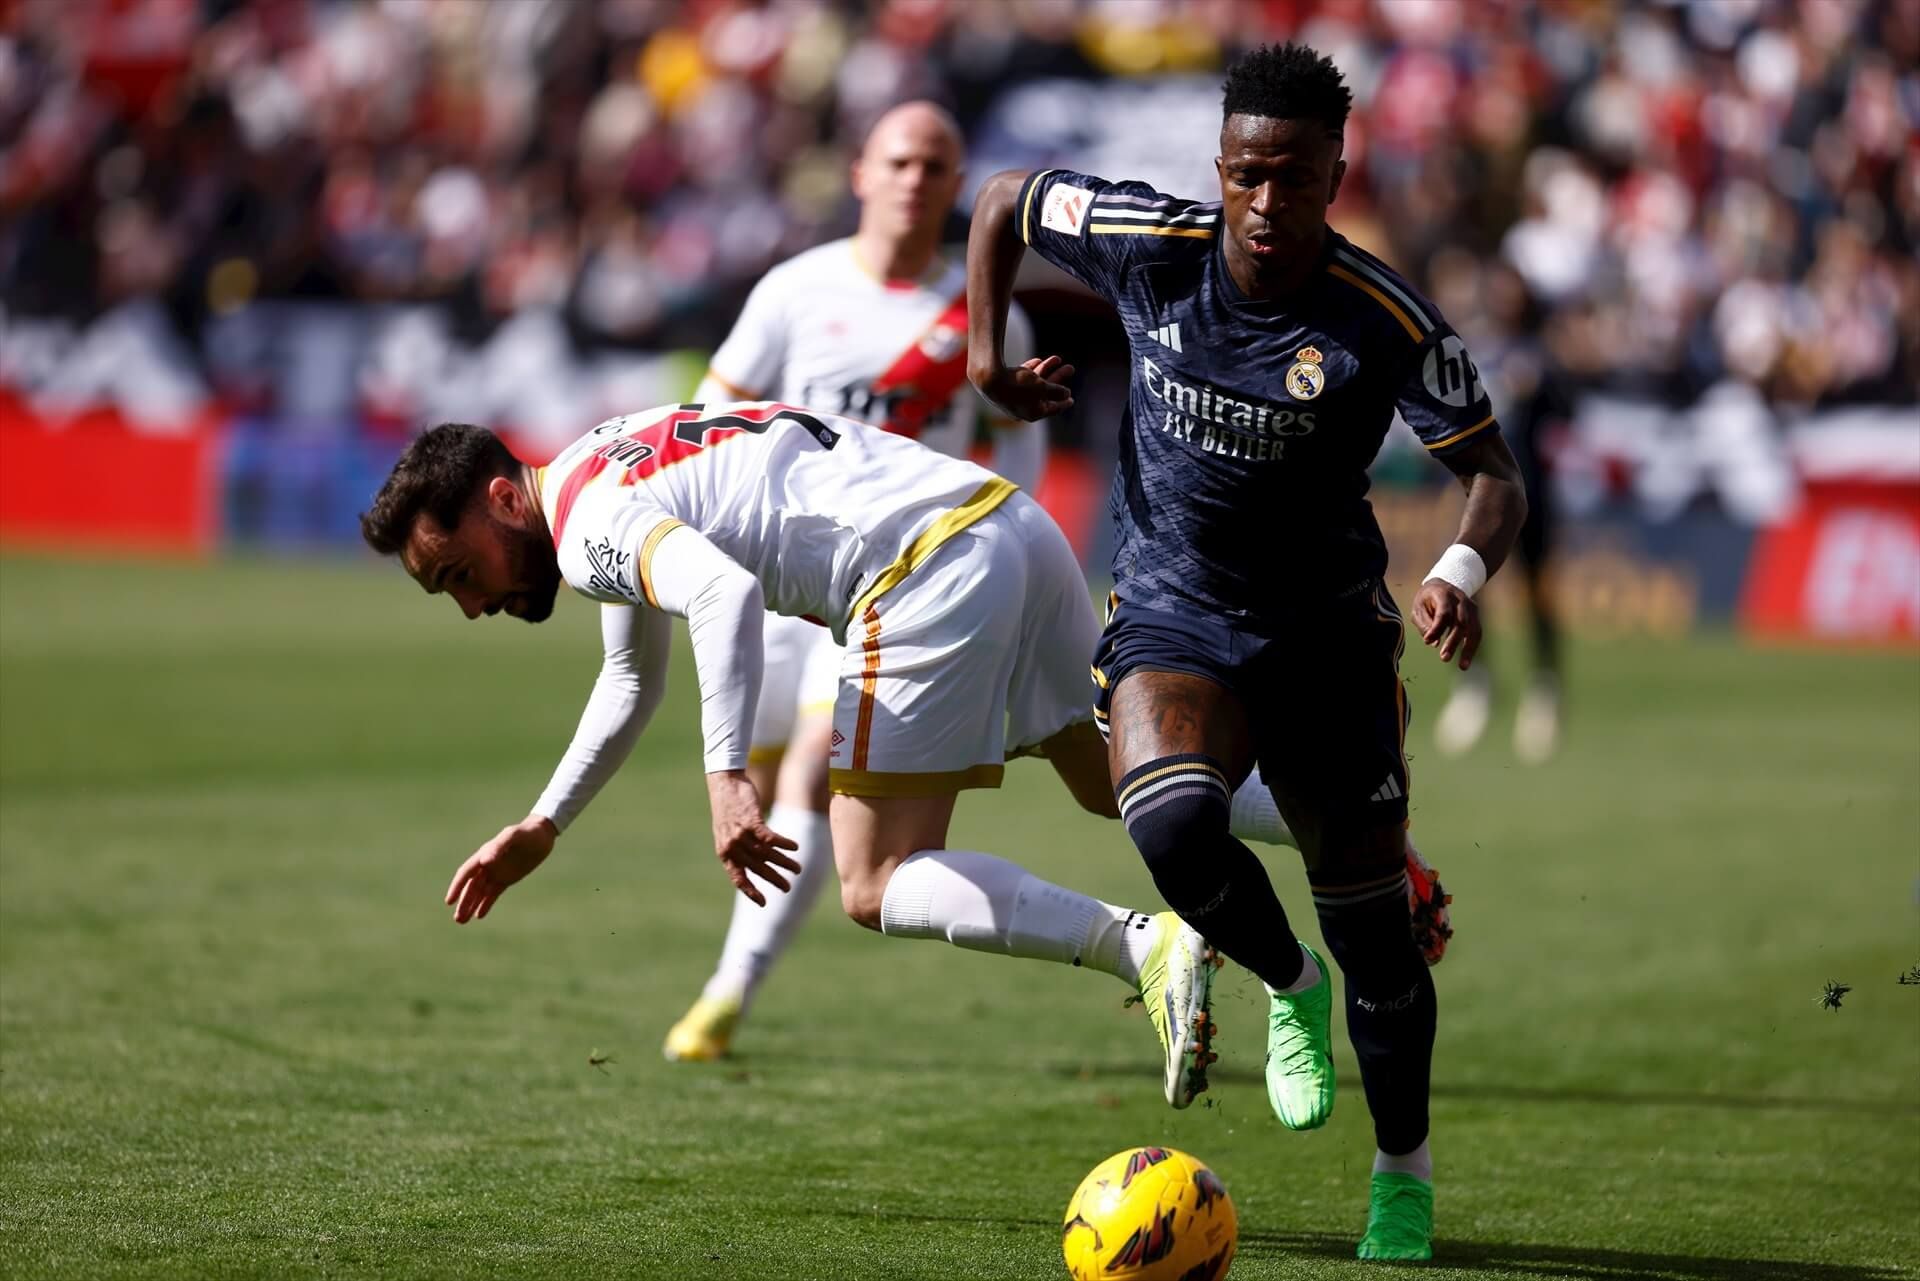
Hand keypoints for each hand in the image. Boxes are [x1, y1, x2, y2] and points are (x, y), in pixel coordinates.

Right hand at [444, 815, 556, 922]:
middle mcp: (487, 865)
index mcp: (485, 854)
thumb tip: (484, 861)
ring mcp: (497, 872)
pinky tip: (479, 916)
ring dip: (470, 905)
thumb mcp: (513, 836)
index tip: (449, 901)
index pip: (466, 873)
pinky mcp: (507, 879)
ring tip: (462, 921)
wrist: (542, 835)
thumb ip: (498, 847)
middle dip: (463, 902)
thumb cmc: (526, 833)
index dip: (457, 886)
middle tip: (458, 919)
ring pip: (480, 892)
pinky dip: (485, 904)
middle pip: (471, 887)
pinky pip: (493, 894)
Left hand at [706, 771, 800, 905]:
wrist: (723, 784)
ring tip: (797, 868)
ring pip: (766, 854)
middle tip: (788, 888)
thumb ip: (739, 849)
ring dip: (784, 862)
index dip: (751, 891)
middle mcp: (732, 846)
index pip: (738, 878)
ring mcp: (740, 834)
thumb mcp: (727, 833)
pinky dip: (783, 844)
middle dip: (774, 879)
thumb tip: (757, 864)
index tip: (764, 903)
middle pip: (757, 868)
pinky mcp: (750, 821)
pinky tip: (795, 847)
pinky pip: (770, 838)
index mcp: (725, 853)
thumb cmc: (728, 809)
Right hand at [970, 355, 1074, 422]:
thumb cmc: (1018, 385)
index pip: (1052, 409)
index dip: (1063, 403)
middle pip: (1045, 393)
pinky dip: (1031, 370)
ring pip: (1034, 383)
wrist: (988, 377)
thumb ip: (1057, 391)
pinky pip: (1022, 378)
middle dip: (1058, 379)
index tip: (1072, 400)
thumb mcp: (1043, 388)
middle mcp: (1022, 408)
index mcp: (1032, 413)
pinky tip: (1037, 361)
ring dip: (1046, 370)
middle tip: (1071, 368)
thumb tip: (1066, 394)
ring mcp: (1013, 397)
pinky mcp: (1004, 386)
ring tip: (1057, 358)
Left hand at [1412, 580, 1481, 669]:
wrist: (1443, 585)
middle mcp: (1461, 600)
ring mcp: (1471, 607)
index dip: (1436, 629)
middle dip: (1453, 642)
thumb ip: (1424, 624)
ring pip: (1474, 629)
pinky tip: (1466, 661)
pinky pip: (1477, 633)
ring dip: (1468, 649)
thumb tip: (1433, 643)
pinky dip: (1472, 647)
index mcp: (1444, 594)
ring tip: (1462, 666)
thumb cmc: (1427, 599)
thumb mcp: (1418, 607)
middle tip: (1444, 658)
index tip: (1428, 641)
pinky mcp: (1476, 615)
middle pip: (1461, 622)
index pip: (1443, 613)